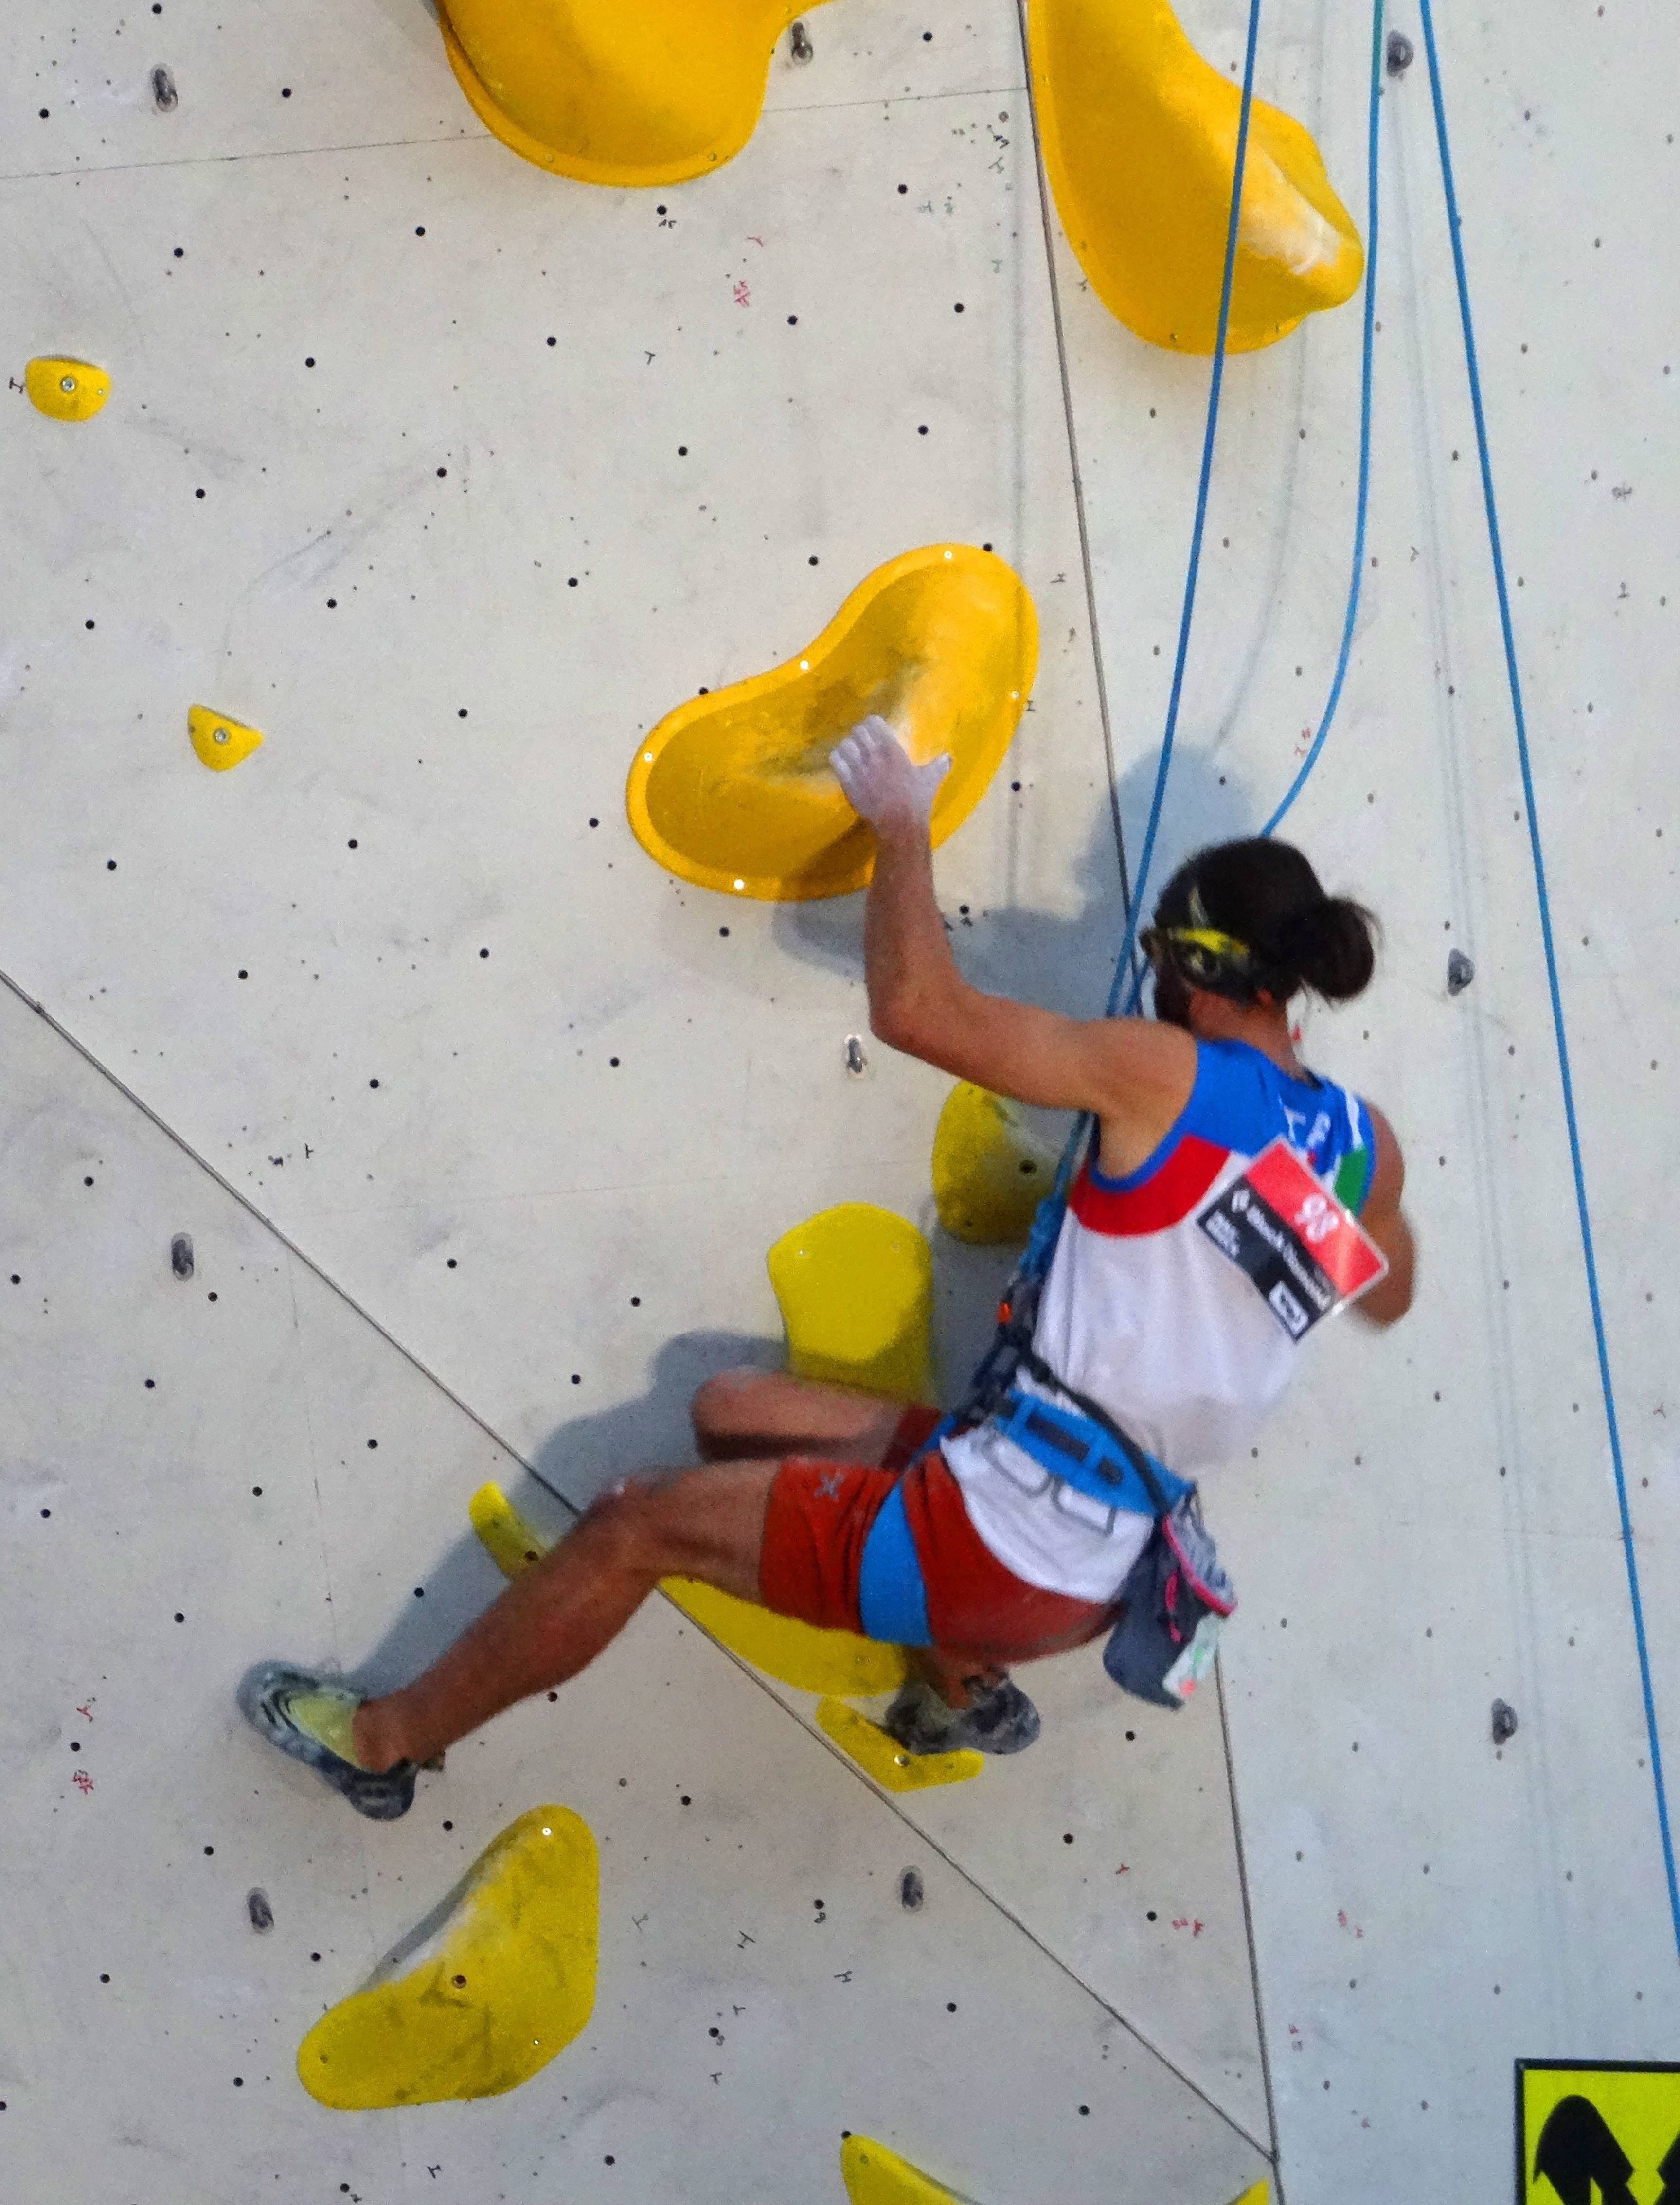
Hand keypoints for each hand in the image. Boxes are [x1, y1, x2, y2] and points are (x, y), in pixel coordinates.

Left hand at [829, 715, 951, 829]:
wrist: (900, 826)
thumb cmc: (916, 801)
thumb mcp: (930, 780)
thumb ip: (939, 765)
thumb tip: (949, 757)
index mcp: (893, 749)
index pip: (874, 722)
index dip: (872, 724)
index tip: (874, 730)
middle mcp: (874, 755)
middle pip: (857, 731)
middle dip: (859, 735)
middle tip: (862, 742)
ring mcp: (859, 769)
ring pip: (845, 744)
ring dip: (847, 747)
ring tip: (851, 753)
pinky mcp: (848, 783)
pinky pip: (836, 761)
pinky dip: (838, 759)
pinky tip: (842, 764)